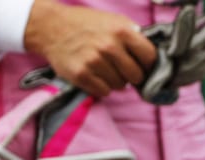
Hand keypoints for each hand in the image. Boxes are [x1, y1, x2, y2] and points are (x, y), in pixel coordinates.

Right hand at [23, 0, 157, 97]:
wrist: (52, 27)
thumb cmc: (86, 24)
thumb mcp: (113, 20)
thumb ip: (132, 35)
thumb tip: (152, 55)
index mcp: (122, 31)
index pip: (149, 57)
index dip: (148, 64)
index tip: (143, 65)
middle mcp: (110, 47)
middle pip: (136, 76)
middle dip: (131, 75)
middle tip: (122, 69)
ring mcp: (95, 62)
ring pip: (120, 86)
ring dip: (115, 81)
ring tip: (104, 69)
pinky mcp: (82, 75)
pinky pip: (104, 92)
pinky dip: (102, 87)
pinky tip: (94, 75)